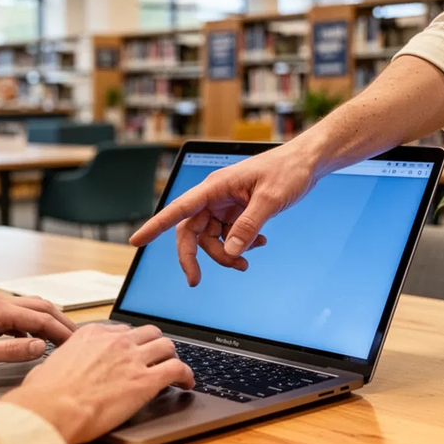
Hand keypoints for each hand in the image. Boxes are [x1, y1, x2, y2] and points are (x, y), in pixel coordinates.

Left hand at [0, 293, 76, 393]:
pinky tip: (30, 338)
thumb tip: (41, 347)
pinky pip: (15, 313)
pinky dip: (30, 323)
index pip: (41, 319)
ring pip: (28, 307)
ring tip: (60, 338)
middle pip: (39, 306)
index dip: (62, 332)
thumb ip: (11, 351)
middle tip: (76, 338)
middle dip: (60, 321)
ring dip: (46, 321)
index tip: (77, 344)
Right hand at [1, 324, 193, 443]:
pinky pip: (177, 369)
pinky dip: (186, 375)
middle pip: (149, 333)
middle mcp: (116, 341)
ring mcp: (133, 358)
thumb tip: (58, 370)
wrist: (52, 409)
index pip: (123, 331)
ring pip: (167, 346)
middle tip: (157, 359)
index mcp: (93, 334)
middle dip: (155, 345)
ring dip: (171, 357)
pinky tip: (187, 383)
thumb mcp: (51, 365)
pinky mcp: (146, 380)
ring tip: (174, 370)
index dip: (132, 343)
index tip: (133, 352)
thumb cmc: (45, 394)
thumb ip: (65, 361)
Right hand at [130, 140, 317, 285]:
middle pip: (191, 231)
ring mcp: (226, 204)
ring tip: (247, 261)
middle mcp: (215, 196)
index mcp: (215, 187)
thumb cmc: (288, 170)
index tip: (136, 240)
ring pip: (211, 237)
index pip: (179, 209)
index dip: (155, 225)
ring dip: (225, 254)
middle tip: (195, 281)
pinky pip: (229, 235)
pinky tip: (260, 244)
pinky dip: (240, 244)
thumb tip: (230, 250)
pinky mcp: (237, 211)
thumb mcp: (270, 200)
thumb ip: (248, 226)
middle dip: (196, 256)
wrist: (307, 162)